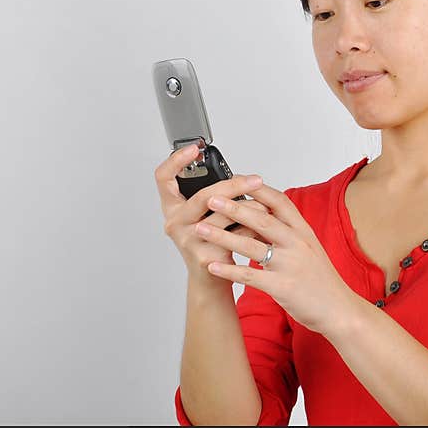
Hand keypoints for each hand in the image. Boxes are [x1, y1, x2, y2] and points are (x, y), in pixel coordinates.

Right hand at [154, 143, 272, 284]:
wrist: (210, 279)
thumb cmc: (209, 242)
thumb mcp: (203, 216)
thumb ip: (212, 197)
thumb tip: (241, 177)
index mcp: (172, 208)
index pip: (163, 178)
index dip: (176, 160)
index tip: (194, 148)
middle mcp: (175, 223)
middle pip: (203, 195)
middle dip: (233, 186)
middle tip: (255, 180)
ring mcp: (187, 240)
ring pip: (222, 215)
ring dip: (249, 208)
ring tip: (264, 205)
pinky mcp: (205, 256)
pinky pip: (233, 235)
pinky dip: (251, 228)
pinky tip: (261, 228)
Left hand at [192, 180, 359, 335]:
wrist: (339, 310)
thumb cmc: (321, 279)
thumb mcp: (308, 249)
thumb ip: (286, 233)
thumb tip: (259, 216)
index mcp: (304, 231)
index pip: (280, 202)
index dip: (257, 190)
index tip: (236, 180)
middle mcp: (297, 244)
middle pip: (261, 219)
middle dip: (233, 207)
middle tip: (210, 199)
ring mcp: (290, 265)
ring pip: (250, 246)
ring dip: (222, 236)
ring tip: (201, 229)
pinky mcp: (282, 287)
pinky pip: (249, 275)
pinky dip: (228, 270)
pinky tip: (212, 265)